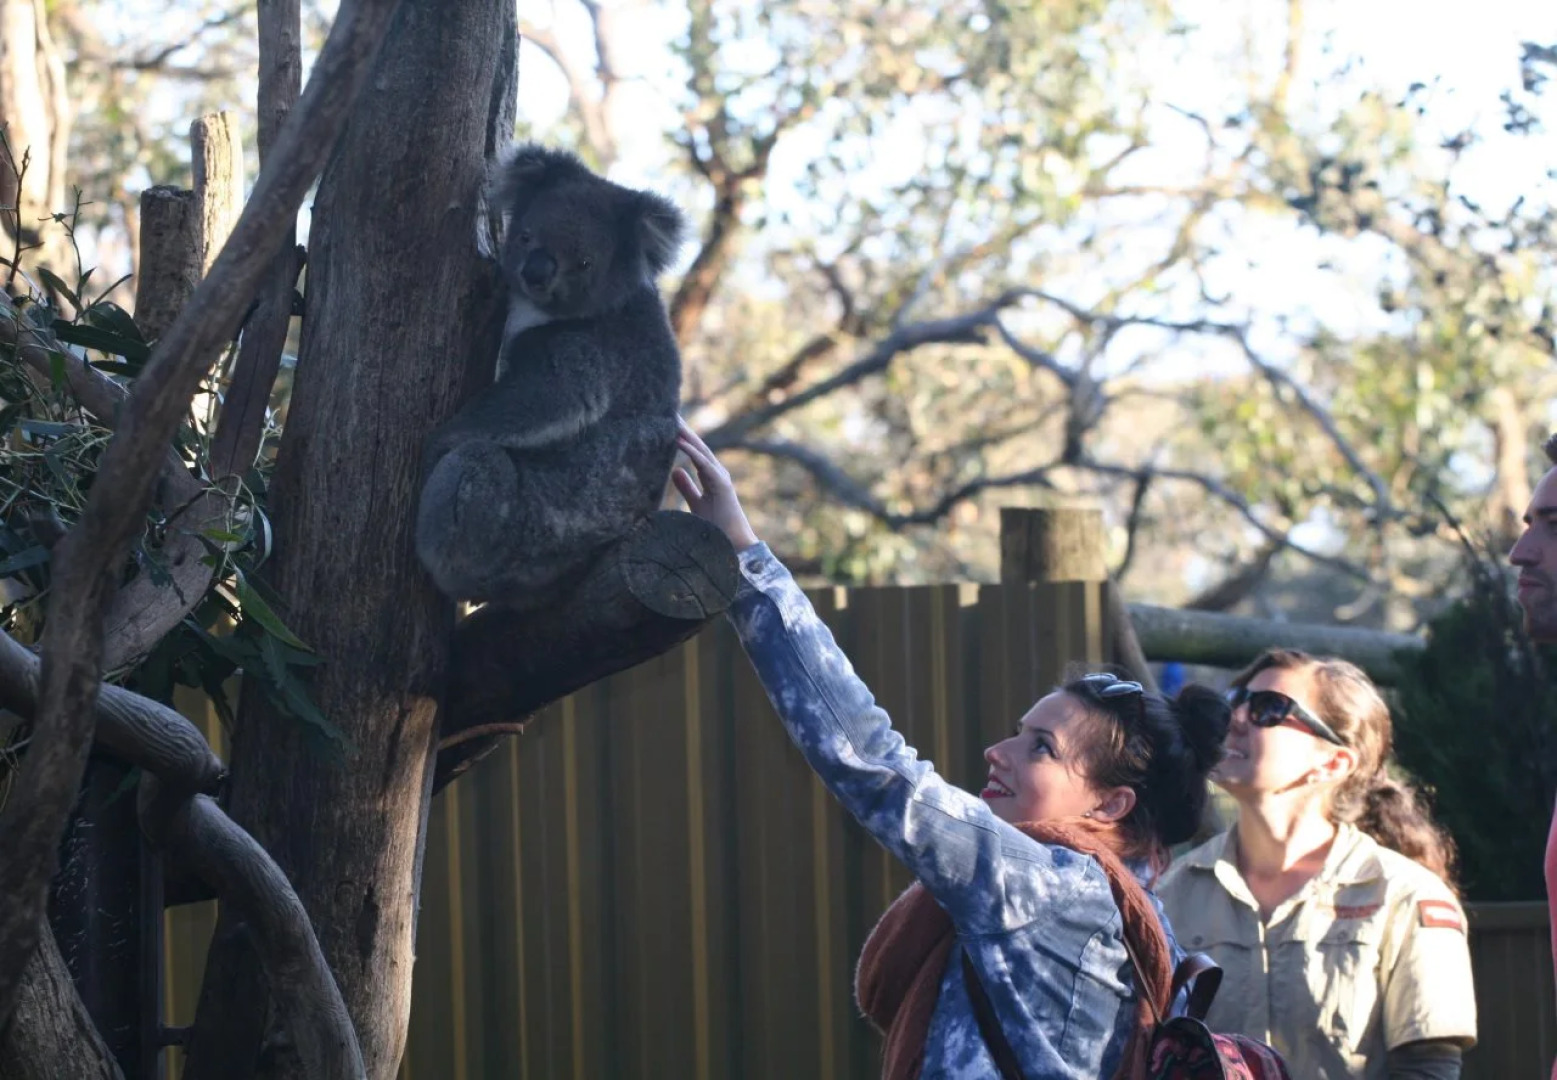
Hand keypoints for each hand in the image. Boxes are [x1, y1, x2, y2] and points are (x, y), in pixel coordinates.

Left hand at [672, 417, 759, 550]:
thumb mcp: (696, 503)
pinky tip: (679, 442)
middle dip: (684, 430)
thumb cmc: (717, 528)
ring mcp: (720, 477)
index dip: (682, 438)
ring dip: (687, 435)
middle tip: (668, 412)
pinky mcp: (721, 484)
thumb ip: (687, 487)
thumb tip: (675, 470)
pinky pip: (704, 464)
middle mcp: (716, 473)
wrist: (733, 545)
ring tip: (672, 420)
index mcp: (710, 476)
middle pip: (697, 446)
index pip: (694, 452)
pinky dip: (692, 452)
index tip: (669, 424)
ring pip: (701, 451)